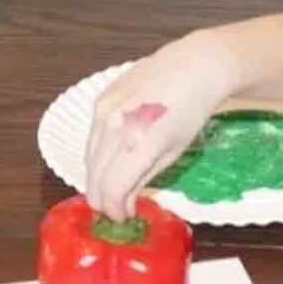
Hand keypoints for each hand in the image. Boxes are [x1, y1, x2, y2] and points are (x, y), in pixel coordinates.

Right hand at [85, 30, 233, 220]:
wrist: (194, 66)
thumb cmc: (191, 112)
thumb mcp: (173, 153)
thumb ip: (142, 179)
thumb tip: (124, 204)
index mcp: (139, 143)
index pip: (111, 189)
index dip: (114, 210)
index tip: (123, 218)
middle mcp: (115, 126)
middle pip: (95, 177)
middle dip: (103, 198)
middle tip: (115, 209)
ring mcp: (104, 110)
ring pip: (88, 159)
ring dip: (97, 179)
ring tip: (113, 189)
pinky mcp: (100, 99)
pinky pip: (91, 137)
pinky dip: (98, 156)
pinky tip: (112, 161)